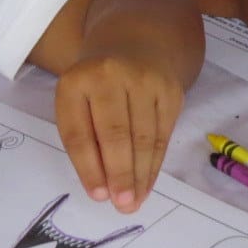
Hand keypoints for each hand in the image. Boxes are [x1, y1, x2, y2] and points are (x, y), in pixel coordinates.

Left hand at [54, 48, 186, 213]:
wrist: (134, 43)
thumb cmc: (96, 84)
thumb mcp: (78, 100)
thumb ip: (84, 137)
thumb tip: (104, 187)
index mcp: (76, 80)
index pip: (80, 131)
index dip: (89, 167)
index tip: (97, 196)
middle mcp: (111, 75)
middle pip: (115, 133)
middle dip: (120, 174)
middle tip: (122, 205)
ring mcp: (145, 79)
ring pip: (144, 136)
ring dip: (140, 174)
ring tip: (136, 201)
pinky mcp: (170, 89)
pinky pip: (163, 133)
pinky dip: (156, 162)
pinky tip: (148, 181)